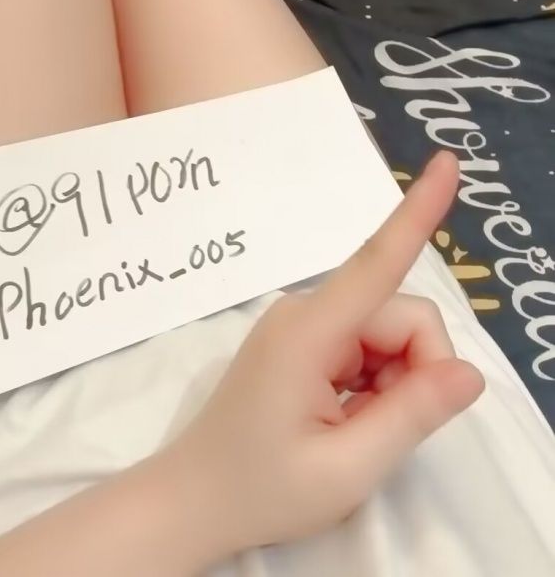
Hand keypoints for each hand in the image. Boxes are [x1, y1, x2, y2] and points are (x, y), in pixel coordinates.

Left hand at [168, 150, 484, 561]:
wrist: (194, 499)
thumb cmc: (262, 488)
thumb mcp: (347, 468)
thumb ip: (412, 415)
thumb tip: (470, 372)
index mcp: (309, 332)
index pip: (377, 263)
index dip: (417, 213)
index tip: (445, 164)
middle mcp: (306, 309)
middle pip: (401, 317)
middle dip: (414, 372)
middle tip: (377, 430)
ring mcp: (303, 320)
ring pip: (390, 333)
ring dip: (393, 383)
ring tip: (351, 428)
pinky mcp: (305, 336)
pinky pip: (368, 344)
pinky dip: (375, 382)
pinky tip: (342, 414)